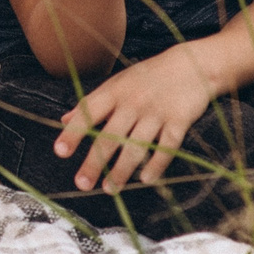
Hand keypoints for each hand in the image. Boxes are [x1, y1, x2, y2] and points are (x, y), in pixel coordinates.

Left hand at [56, 43, 220, 190]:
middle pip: (110, 136)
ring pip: (136, 146)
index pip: (89, 113)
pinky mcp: (179, 121)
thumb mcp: (117, 83)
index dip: (74, 133)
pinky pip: (166, 147)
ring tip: (110, 188)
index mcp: (114, 92)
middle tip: (82, 183)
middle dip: (95, 162)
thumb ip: (92, 103)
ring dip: (121, 170)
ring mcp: (156, 112)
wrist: (192, 64)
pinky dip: (156, 164)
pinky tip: (146, 179)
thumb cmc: (149, 76)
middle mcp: (133, 102)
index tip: (60, 151)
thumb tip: (64, 120)